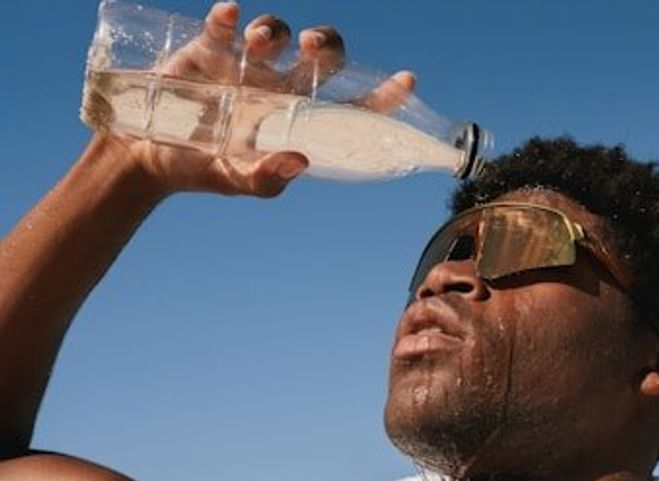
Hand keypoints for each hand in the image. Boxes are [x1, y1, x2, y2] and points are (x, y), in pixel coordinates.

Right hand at [104, 2, 414, 198]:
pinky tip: (227, 15)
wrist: (146, 157)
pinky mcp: (209, 48)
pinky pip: (224, 24)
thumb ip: (268, 178)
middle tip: (312, 47)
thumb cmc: (204, 170)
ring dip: (273, 30)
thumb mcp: (237, 181)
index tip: (408, 80)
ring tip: (257, 41)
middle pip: (322, 56)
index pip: (352, 104)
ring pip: (276, 33)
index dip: (384, 95)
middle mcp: (281, 87)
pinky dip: (228, 17)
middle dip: (327, 44)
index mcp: (299, 119)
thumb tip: (300, 161)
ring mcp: (247, 64)